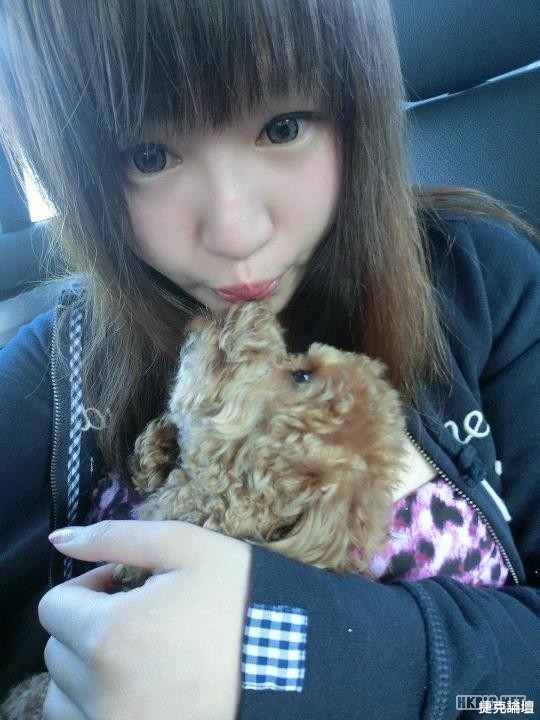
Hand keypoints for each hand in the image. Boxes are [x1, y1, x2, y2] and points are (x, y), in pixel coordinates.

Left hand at [38, 520, 251, 719]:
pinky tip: (137, 686)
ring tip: (133, 655)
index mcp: (110, 635)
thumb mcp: (183, 547)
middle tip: (136, 615)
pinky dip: (96, 707)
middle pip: (56, 650)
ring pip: (62, 697)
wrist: (291, 660)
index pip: (52, 607)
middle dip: (87, 625)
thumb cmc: (238, 597)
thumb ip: (113, 538)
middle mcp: (101, 692)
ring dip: (84, 671)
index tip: (122, 586)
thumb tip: (59, 539)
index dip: (87, 587)